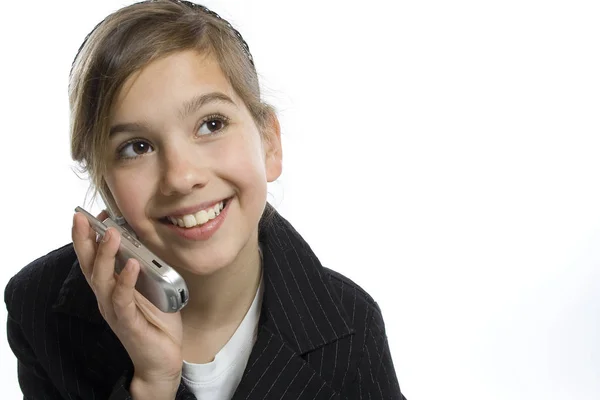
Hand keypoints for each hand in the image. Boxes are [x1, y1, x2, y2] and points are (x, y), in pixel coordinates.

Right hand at [72, 211, 182, 392]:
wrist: (161, 360)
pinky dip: (125, 281)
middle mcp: (107, 298)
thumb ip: (144, 269)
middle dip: (84, 240)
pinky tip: (131, 265)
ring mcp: (114, 311)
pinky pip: (123, 300)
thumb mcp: (150, 289)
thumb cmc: (155, 323)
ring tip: (111, 233)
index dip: (89, 237)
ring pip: (102, 279)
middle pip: (88, 266)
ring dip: (105, 255)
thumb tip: (146, 241)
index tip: (93, 215)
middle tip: (83, 217)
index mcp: (110, 288)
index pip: (94, 259)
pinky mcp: (127, 323)